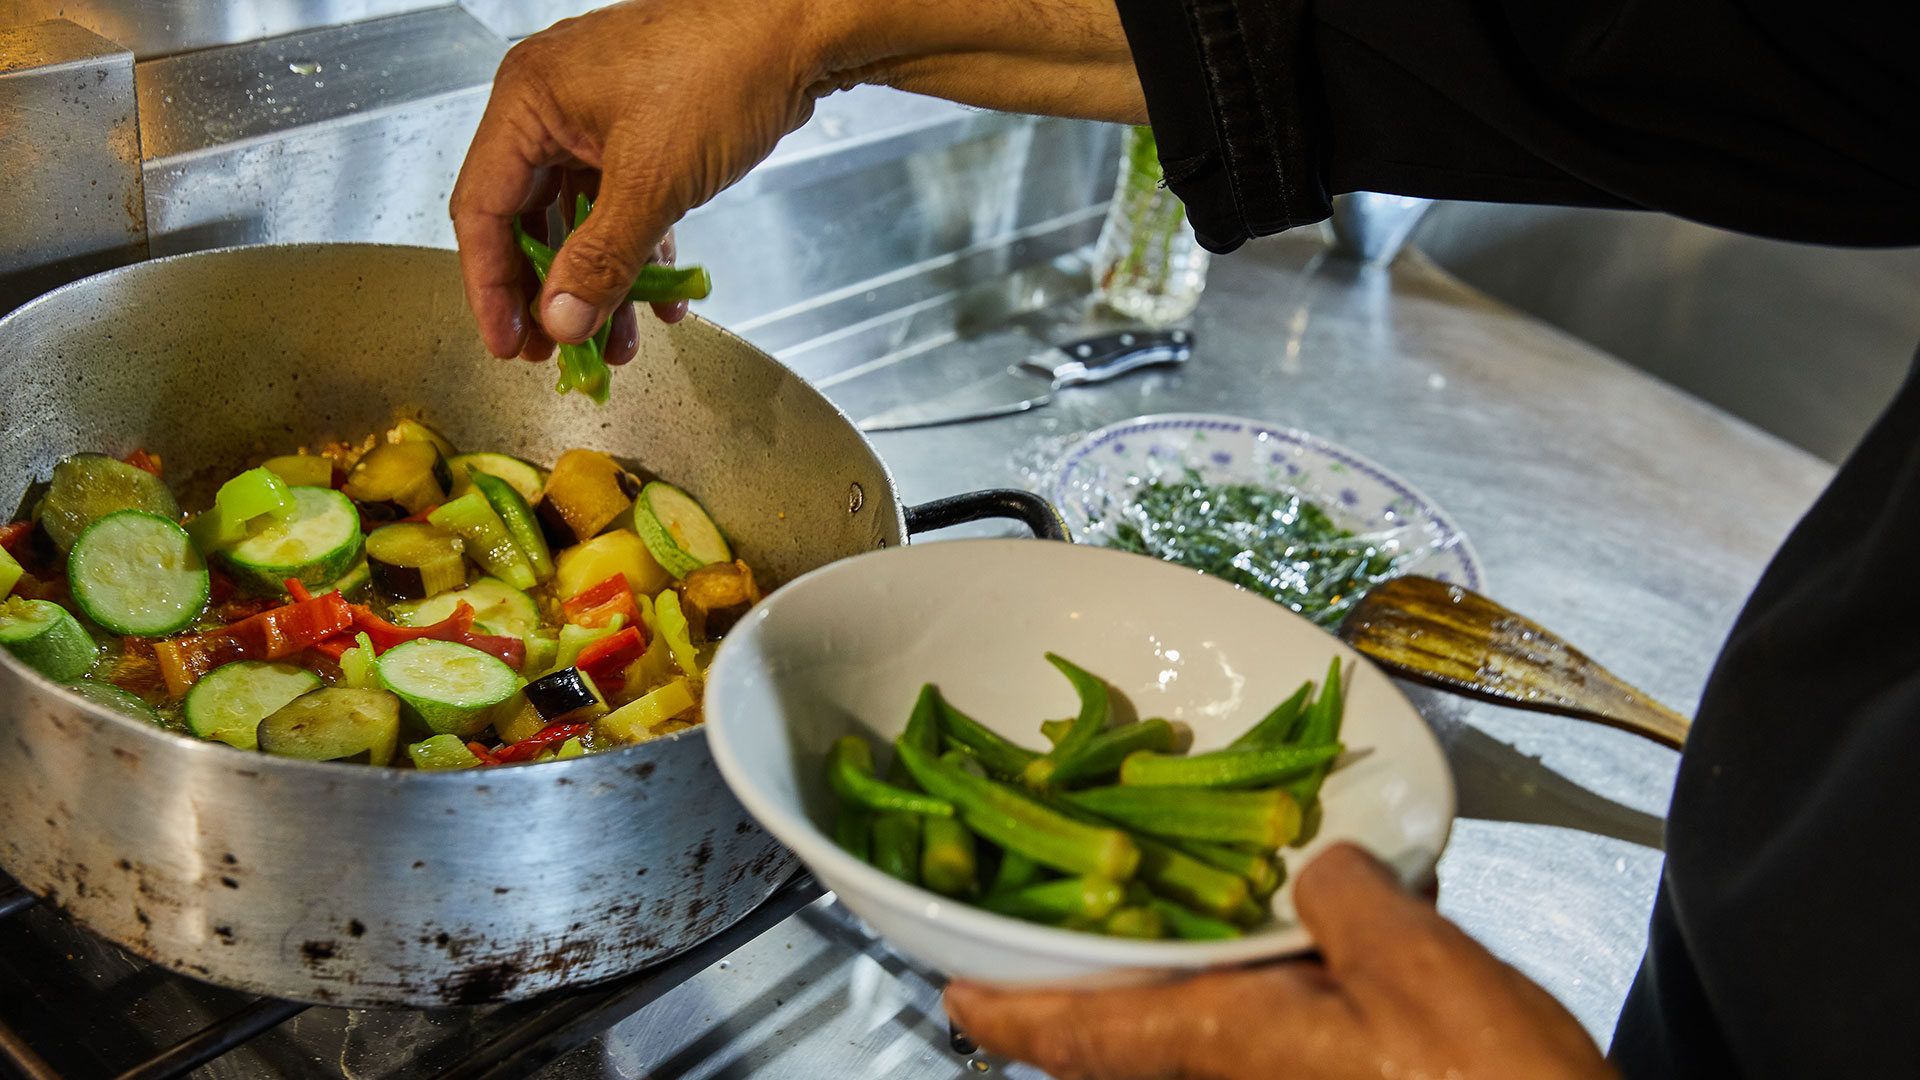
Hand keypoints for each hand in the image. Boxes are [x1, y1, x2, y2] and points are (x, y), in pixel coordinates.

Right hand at [450, 0, 1142, 359]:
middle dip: (547, 291)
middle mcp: (551, 104)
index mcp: (529, 99)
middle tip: (557, 352)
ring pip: (577, 217)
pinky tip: (657, 297)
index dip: (490, 286)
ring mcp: (595, 116)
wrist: (800, 31)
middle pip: (525, 218)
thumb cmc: (722, 73)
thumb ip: (600, 260)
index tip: (510, 343)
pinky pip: (617, 203)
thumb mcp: (652, 182)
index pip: (482, 209)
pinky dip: (632, 250)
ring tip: (614, 341)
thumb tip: (561, 321)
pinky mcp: (638, 130)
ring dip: (595, 282)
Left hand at [944, 844, 1616, 1079]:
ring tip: (1137, 938)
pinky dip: (1228, 997)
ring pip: (1182, 1045)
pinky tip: (1266, 956)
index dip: (1011, 1014)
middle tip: (1039, 949)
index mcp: (1231, 1047)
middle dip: (1075, 1003)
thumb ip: (1345, 897)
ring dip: (1150, 996)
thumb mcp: (1417, 964)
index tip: (953, 998)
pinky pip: (1247, 1042)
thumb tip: (1314, 865)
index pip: (1085, 1036)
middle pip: (1122, 1046)